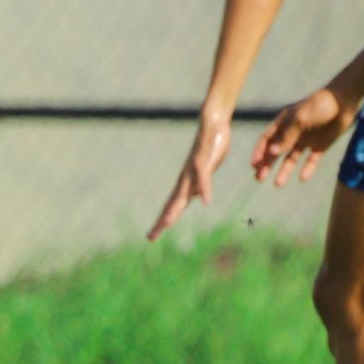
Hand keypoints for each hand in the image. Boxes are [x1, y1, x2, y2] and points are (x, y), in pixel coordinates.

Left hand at [149, 114, 232, 240]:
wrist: (211, 125)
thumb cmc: (208, 149)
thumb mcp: (204, 173)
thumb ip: (198, 185)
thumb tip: (195, 197)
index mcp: (185, 184)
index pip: (171, 207)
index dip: (162, 222)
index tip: (152, 237)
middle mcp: (185, 179)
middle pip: (171, 204)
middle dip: (162, 221)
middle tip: (151, 237)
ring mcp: (193, 171)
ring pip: (182, 193)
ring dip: (175, 208)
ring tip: (168, 223)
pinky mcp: (204, 162)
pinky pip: (204, 178)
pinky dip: (205, 190)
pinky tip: (207, 202)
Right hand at [252, 87, 351, 187]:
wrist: (343, 102)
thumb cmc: (318, 106)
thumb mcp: (299, 120)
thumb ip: (287, 137)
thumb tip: (272, 153)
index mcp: (283, 123)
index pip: (266, 139)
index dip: (259, 152)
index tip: (254, 165)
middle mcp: (292, 133)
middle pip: (276, 152)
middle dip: (267, 165)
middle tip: (259, 179)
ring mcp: (306, 140)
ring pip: (292, 159)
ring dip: (284, 170)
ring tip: (278, 184)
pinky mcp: (321, 146)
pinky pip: (312, 160)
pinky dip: (307, 169)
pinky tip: (302, 178)